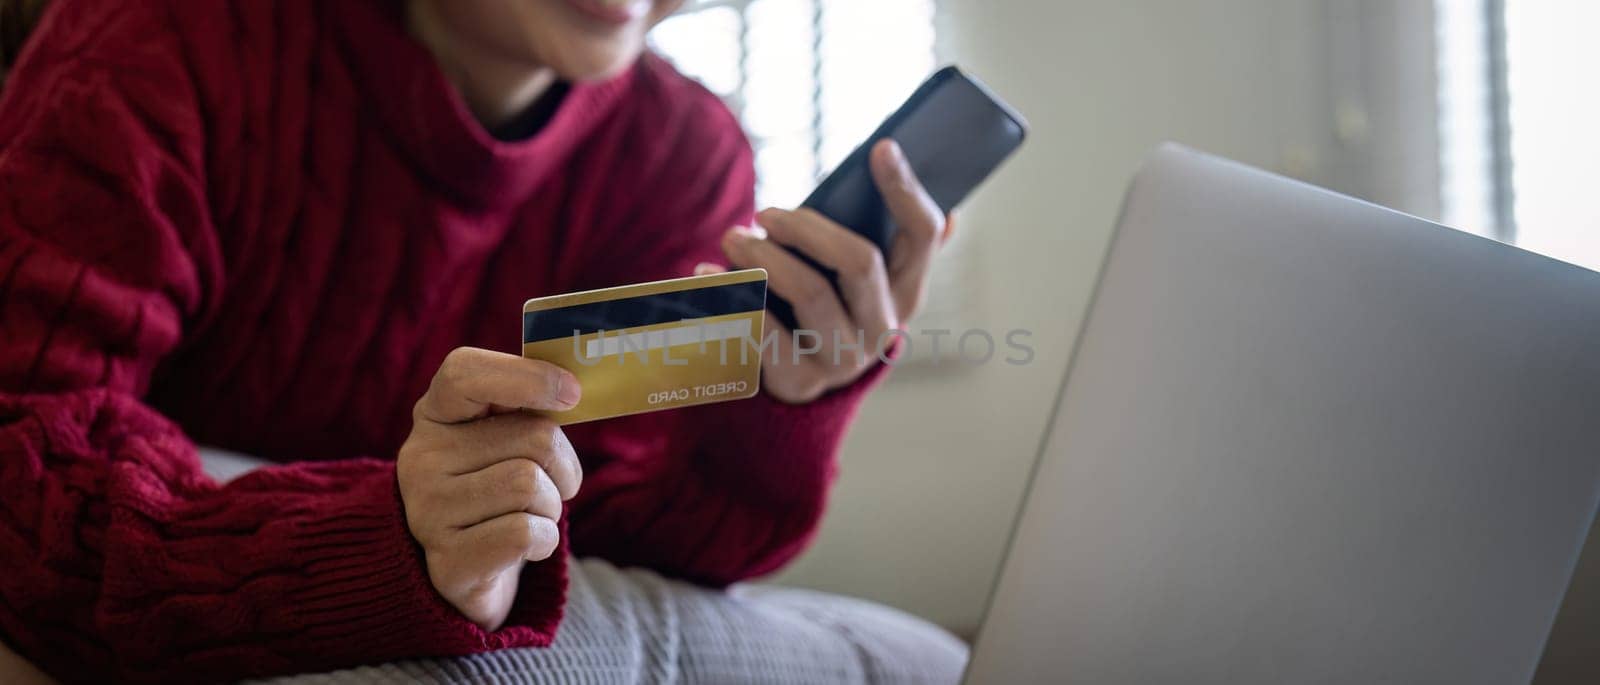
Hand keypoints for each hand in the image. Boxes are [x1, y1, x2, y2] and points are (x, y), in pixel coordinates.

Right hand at [396, 347, 583, 629]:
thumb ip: (528, 409)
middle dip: (562, 465)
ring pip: (530, 485)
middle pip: (534, 437)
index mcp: (435, 414)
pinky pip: (524, 533)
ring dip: (552, 505)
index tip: (571, 393)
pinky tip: (527, 545)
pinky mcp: (446, 562)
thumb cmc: (498, 489)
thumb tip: (570, 388)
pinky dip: (545, 539)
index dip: (525, 376)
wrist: (468, 571)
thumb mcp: (505, 439)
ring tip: (530, 515)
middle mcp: (420, 458)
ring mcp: (427, 512)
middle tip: (550, 485)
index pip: (464, 373)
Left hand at [709, 139, 952, 402]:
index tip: (881, 147)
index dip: (905, 189)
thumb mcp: (860, 282)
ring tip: (731, 237)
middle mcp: (884, 328)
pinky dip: (731, 295)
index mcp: (907, 292)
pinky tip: (707, 274)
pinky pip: (762, 330)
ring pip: (809, 291)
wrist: (796, 386)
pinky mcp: (799, 380)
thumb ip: (890, 246)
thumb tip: (949, 216)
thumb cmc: (825, 307)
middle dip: (808, 227)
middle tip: (765, 212)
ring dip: (764, 255)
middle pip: (860, 261)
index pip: (922, 234)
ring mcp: (844, 358)